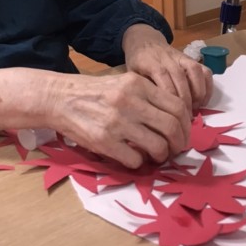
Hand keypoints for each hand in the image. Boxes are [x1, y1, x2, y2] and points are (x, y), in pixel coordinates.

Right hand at [48, 70, 189, 168]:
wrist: (59, 98)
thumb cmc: (94, 92)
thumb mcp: (124, 83)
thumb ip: (148, 96)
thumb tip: (175, 119)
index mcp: (138, 84)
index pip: (177, 106)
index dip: (186, 124)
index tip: (182, 132)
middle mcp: (130, 101)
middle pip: (172, 127)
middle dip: (179, 143)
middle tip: (175, 149)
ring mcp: (117, 122)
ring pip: (158, 146)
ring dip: (161, 155)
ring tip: (156, 155)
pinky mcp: (104, 141)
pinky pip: (135, 159)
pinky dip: (139, 162)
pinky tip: (133, 156)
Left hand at [122, 25, 212, 113]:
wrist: (143, 41)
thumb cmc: (137, 63)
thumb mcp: (131, 74)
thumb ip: (140, 89)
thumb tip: (151, 112)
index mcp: (149, 62)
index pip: (163, 79)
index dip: (171, 98)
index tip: (173, 116)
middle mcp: (167, 58)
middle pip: (180, 78)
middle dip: (185, 101)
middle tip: (185, 119)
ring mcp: (181, 57)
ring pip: (195, 72)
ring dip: (198, 94)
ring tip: (194, 110)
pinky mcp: (191, 59)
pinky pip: (205, 71)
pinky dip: (207, 87)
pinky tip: (202, 102)